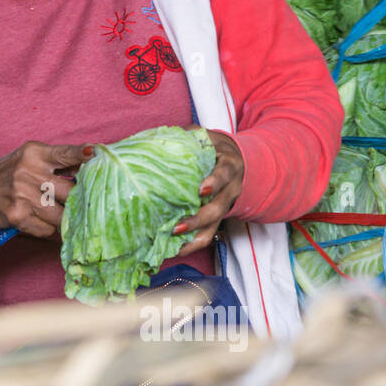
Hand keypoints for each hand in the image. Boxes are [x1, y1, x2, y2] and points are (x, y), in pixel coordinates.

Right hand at [0, 141, 93, 237]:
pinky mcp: (18, 216)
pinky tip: (40, 219)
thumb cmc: (12, 172)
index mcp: (35, 154)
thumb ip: (60, 160)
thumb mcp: (32, 157)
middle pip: (69, 191)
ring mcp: (22, 196)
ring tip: (60, 212)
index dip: (81, 155)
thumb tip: (93, 162)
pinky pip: (47, 229)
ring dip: (64, 216)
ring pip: (61, 214)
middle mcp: (28, 173)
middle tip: (85, 202)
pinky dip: (48, 227)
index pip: (64, 153)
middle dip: (79, 199)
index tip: (96, 154)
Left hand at [175, 130, 244, 257]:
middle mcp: (231, 188)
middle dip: (198, 219)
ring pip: (214, 225)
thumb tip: (149, 139)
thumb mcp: (203, 135)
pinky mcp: (218, 218)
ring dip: (193, 236)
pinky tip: (174, 250)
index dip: (215, 182)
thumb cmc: (213, 145)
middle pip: (218, 208)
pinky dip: (192, 245)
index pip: (224, 173)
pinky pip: (208, 235)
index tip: (201, 190)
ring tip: (172, 243)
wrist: (236, 158)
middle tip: (176, 226)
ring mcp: (225, 206)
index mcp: (229, 165)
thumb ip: (184, 136)